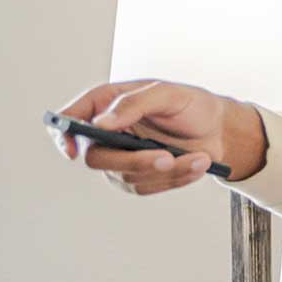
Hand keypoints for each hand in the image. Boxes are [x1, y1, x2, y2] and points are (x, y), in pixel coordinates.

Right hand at [49, 79, 262, 193]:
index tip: (74, 150)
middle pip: (97, 159)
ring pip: (127, 177)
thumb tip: (100, 123)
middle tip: (167, 157)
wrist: (219, 128)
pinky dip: (176, 179)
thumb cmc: (190, 105)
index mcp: (105, 105)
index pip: (69, 121)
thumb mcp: (167, 94)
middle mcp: (108, 133)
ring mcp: (122, 158)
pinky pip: (149, 187)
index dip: (63, 136)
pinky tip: (197, 164)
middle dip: (134, 162)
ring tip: (199, 157)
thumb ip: (133, 103)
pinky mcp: (140, 177)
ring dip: (167, 171)